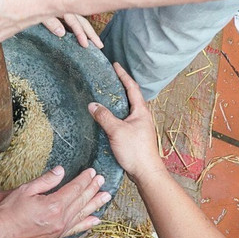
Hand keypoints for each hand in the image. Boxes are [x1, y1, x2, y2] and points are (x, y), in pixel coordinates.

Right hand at [0, 166, 109, 237]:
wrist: (0, 237)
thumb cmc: (8, 213)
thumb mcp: (25, 191)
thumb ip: (45, 181)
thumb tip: (60, 171)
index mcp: (54, 205)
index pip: (74, 189)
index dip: (84, 180)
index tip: (92, 172)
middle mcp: (61, 220)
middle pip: (81, 202)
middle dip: (92, 189)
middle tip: (102, 181)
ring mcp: (59, 231)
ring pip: (82, 216)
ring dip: (94, 205)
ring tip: (105, 197)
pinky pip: (75, 229)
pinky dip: (86, 224)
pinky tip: (94, 221)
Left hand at [42, 13, 103, 48]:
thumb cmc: (32, 0)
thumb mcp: (40, 13)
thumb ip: (50, 22)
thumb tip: (62, 34)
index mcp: (62, 8)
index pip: (75, 23)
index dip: (81, 34)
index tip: (86, 45)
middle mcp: (66, 7)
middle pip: (82, 21)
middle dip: (91, 33)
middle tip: (100, 46)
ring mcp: (65, 8)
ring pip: (80, 19)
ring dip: (88, 30)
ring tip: (96, 42)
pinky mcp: (61, 10)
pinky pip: (74, 18)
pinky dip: (80, 26)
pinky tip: (83, 33)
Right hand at [88, 63, 165, 184]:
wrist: (146, 172)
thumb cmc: (135, 150)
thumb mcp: (117, 130)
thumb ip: (104, 116)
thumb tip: (92, 104)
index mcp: (141, 111)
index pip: (132, 88)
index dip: (123, 75)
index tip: (115, 65)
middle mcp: (141, 116)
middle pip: (130, 96)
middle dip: (120, 85)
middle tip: (108, 77)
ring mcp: (138, 126)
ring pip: (126, 108)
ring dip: (117, 100)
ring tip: (104, 94)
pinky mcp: (133, 135)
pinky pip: (123, 119)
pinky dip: (114, 113)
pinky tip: (106, 116)